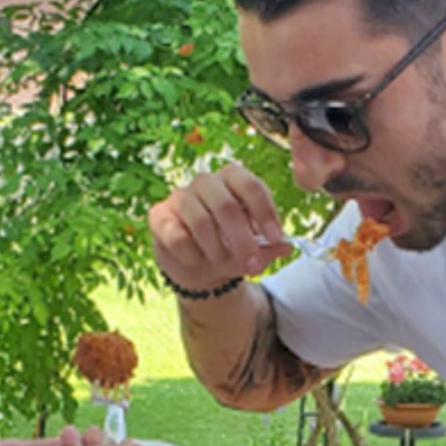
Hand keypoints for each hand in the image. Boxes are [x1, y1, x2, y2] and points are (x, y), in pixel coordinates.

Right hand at [149, 162, 293, 292]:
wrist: (196, 266)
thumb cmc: (228, 247)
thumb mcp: (253, 249)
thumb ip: (269, 247)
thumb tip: (286, 246)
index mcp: (233, 179)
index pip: (251, 187)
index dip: (265, 214)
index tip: (276, 239)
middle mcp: (205, 182)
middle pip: (226, 206)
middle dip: (242, 240)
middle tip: (252, 265)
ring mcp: (180, 197)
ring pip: (201, 220)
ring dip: (216, 248)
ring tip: (221, 262)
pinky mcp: (158, 216)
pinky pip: (177, 236)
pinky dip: (192, 254)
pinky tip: (195, 259)